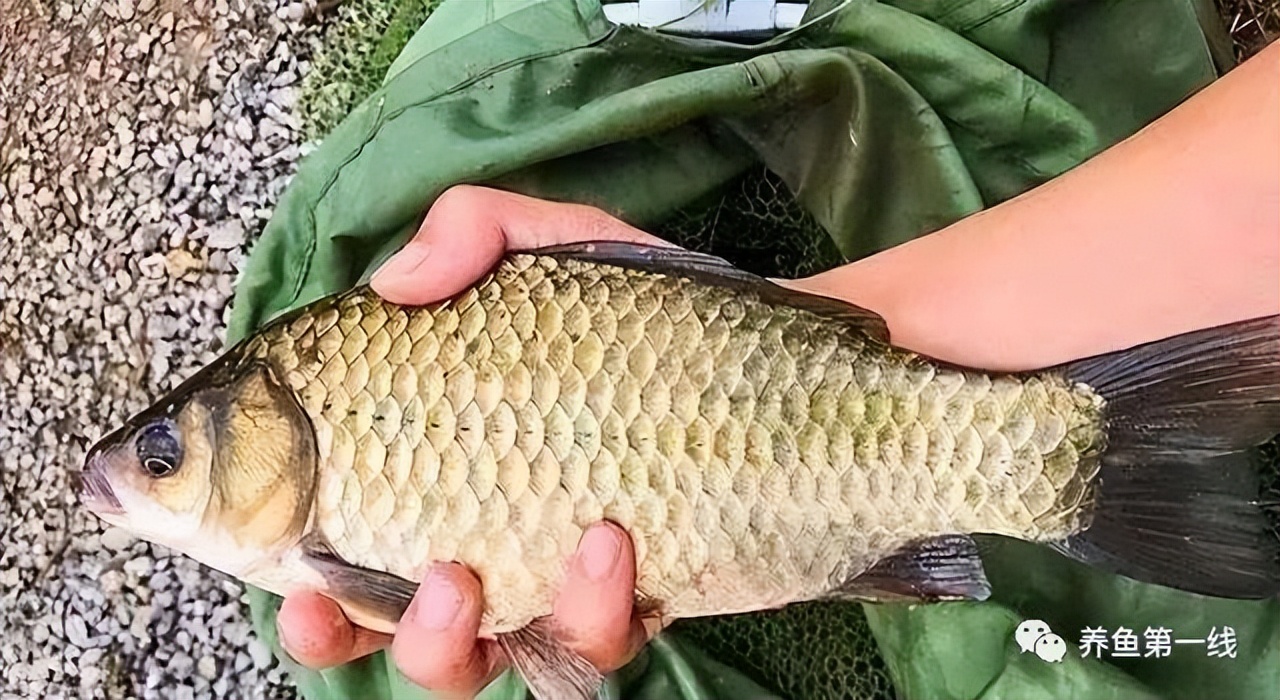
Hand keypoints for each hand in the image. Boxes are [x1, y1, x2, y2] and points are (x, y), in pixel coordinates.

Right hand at [276, 186, 664, 695]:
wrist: (770, 361)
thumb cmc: (643, 310)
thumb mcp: (553, 244)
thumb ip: (471, 233)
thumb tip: (397, 284)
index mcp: (435, 466)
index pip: (337, 541)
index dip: (295, 583)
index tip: (282, 576)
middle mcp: (483, 537)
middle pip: (388, 631)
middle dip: (352, 636)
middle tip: (351, 596)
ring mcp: (557, 579)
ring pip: (484, 661)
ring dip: (453, 642)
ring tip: (471, 573)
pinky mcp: (633, 600)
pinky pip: (595, 645)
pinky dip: (588, 609)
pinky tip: (608, 539)